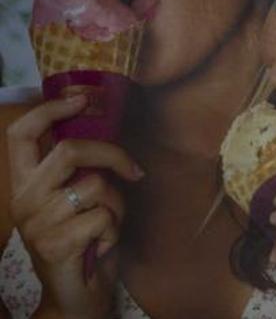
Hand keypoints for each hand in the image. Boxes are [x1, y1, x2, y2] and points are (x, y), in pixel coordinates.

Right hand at [6, 96, 144, 317]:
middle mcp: (24, 199)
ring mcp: (36, 222)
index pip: (21, 134)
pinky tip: (103, 244)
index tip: (81, 100)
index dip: (50, 110)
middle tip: (133, 171)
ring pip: (96, 185)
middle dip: (112, 154)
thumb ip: (82, 168)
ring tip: (108, 224)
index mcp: (26, 182)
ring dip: (117, 204)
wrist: (76, 295)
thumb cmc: (85, 239)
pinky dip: (115, 230)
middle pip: (70, 150)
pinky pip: (104, 217)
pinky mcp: (55, 244)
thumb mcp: (80, 198)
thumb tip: (105, 126)